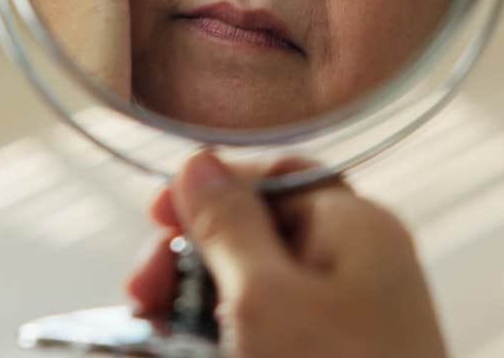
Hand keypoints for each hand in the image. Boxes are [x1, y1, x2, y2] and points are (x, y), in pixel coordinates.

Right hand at [126, 152, 447, 357]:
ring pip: (254, 291)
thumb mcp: (264, 297)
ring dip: (196, 306)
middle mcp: (359, 268)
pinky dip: (223, 339)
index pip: (277, 175)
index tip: (156, 218)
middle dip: (192, 258)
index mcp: (357, 228)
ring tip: (155, 333)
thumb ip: (227, 225)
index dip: (212, 188)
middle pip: (257, 234)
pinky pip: (267, 334)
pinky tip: (187, 350)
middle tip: (144, 294)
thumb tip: (200, 164)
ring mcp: (349, 322)